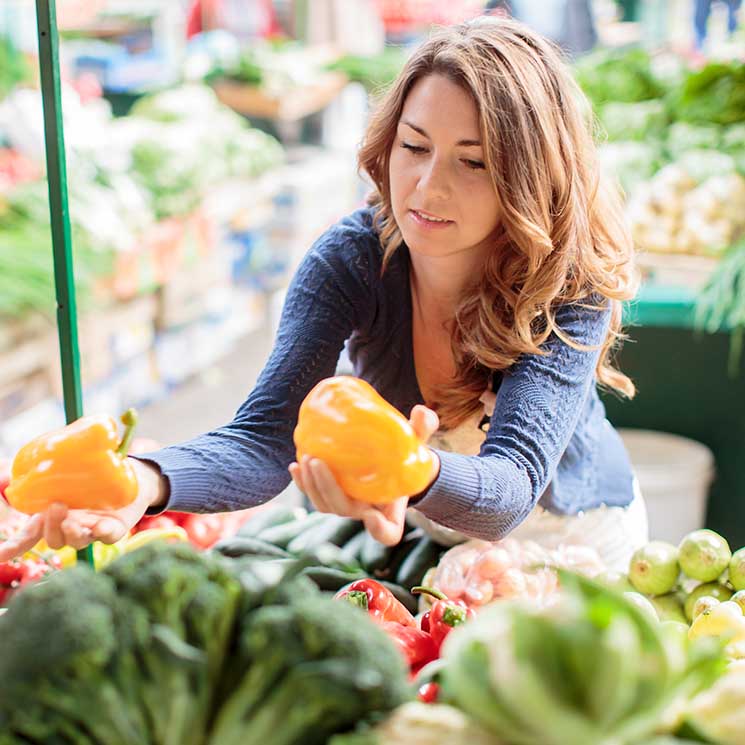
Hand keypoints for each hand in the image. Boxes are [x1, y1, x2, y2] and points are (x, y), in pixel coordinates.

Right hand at [0, 458, 166, 561]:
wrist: (131, 477)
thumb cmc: (93, 476)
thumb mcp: (68, 471)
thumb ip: (48, 469)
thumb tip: (19, 466)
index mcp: (53, 515)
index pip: (28, 536)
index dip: (13, 547)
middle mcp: (70, 526)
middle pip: (53, 540)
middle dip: (51, 527)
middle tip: (57, 506)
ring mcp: (91, 530)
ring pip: (77, 542)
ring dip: (72, 533)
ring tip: (75, 520)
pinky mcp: (114, 529)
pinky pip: (107, 537)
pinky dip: (103, 533)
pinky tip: (101, 526)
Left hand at [289, 404, 439, 545]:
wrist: (392, 461)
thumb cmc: (406, 455)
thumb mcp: (419, 441)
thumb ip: (422, 428)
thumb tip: (420, 412)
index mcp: (391, 508)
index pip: (389, 532)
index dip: (380, 529)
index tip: (372, 514)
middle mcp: (367, 511)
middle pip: (344, 510)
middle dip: (328, 489)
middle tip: (317, 462)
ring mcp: (347, 505)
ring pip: (325, 505)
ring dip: (311, 486)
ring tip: (306, 459)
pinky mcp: (332, 494)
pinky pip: (314, 495)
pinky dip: (301, 484)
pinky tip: (295, 466)